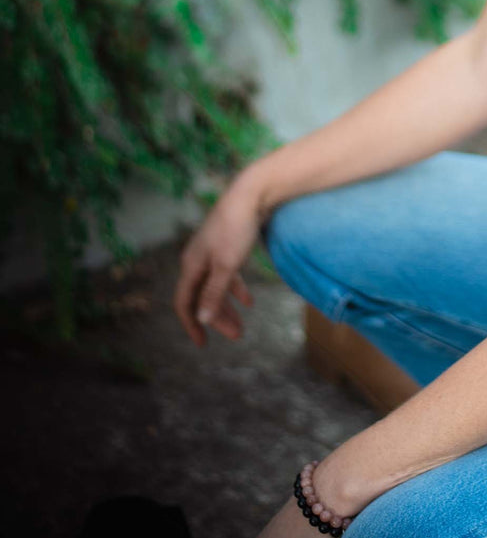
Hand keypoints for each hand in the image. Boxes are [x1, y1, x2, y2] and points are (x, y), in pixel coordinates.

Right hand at [173, 177, 263, 346]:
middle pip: (202, 297)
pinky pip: (227, 275)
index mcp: (191, 266)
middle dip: (217, 319)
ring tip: (241, 325)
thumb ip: (214, 293)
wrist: (251, 194)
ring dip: (227, 307)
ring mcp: (211, 253)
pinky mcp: (226, 246)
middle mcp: (196, 260)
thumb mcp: (226, 265)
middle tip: (236, 336)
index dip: (191, 325)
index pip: (184, 302)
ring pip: (215, 288)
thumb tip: (201, 319)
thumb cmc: (236, 228)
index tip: (202, 343)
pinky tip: (248, 302)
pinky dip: (236, 289)